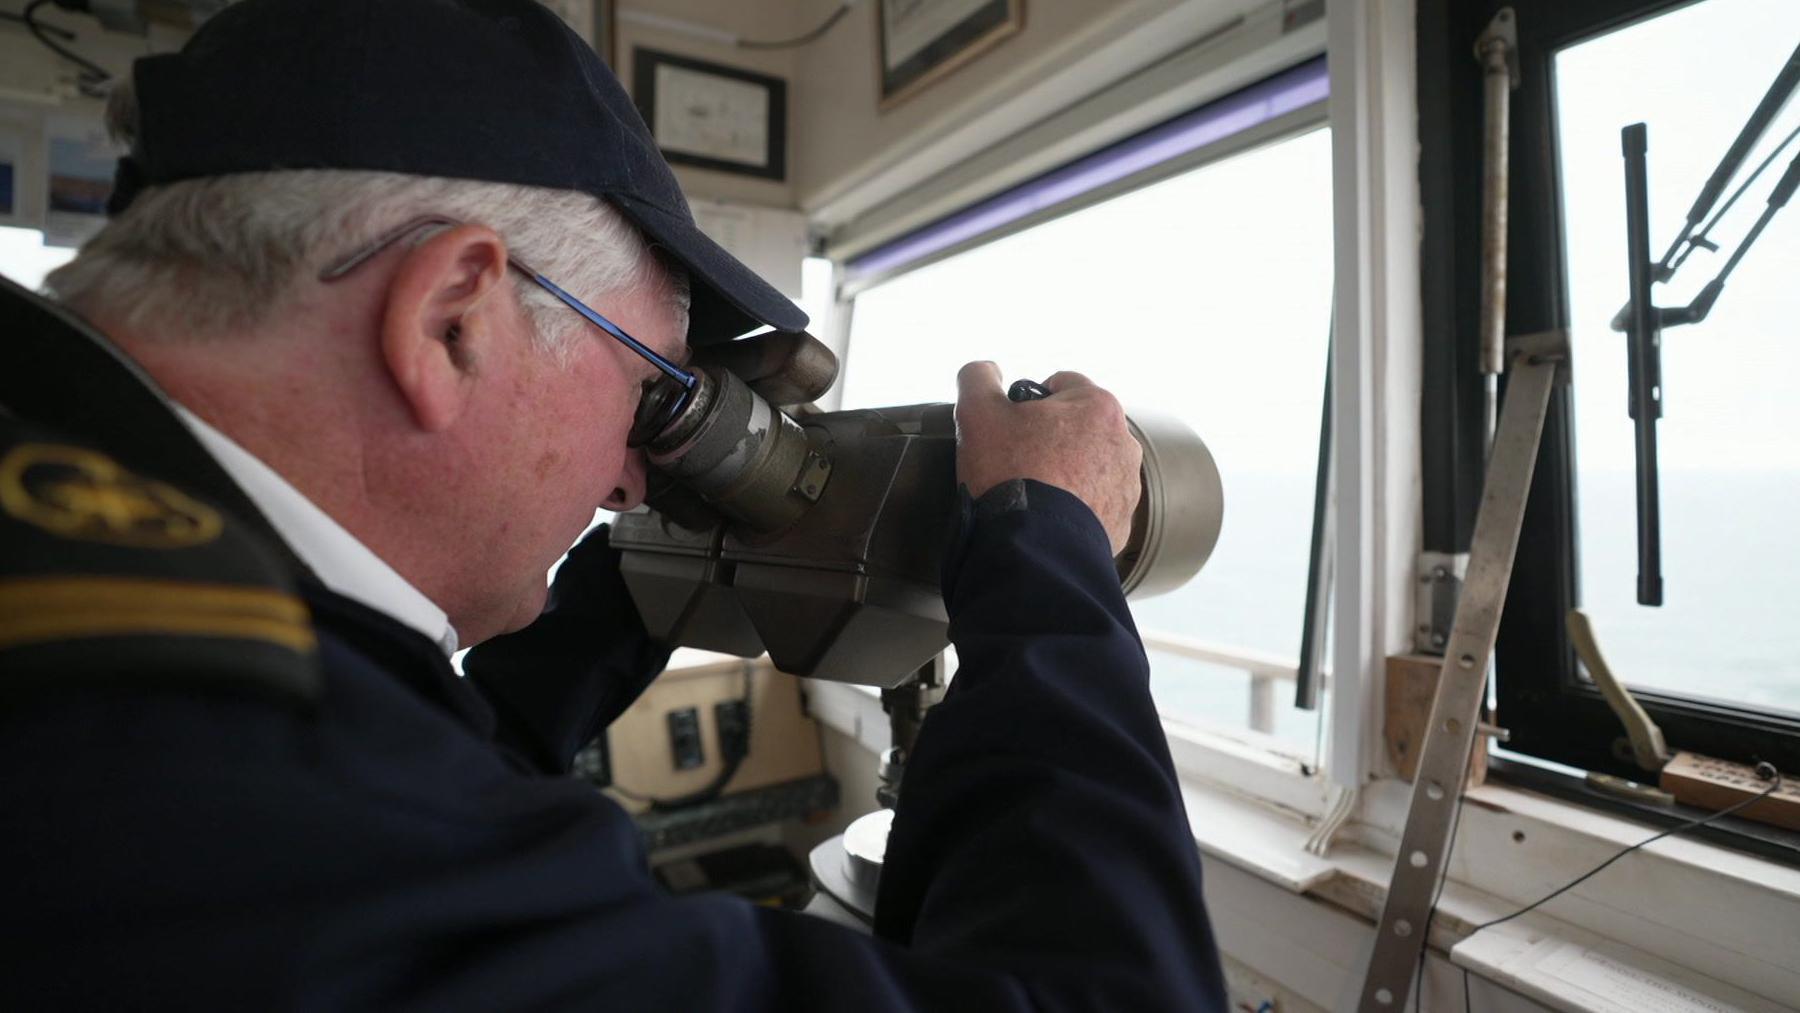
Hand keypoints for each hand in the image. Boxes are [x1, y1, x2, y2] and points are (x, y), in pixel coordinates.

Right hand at [954, 362, 1142, 555]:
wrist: (1033, 546)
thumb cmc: (1010, 474)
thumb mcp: (978, 412)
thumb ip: (978, 377)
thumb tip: (986, 371)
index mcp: (1098, 405)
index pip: (1061, 383)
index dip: (1030, 401)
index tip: (1012, 424)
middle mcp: (1123, 441)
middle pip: (1078, 425)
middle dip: (1051, 437)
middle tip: (1017, 459)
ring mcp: (1126, 484)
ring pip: (1089, 464)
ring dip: (1066, 471)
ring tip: (1033, 490)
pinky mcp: (1121, 521)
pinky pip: (1094, 502)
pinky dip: (1074, 505)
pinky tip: (1047, 515)